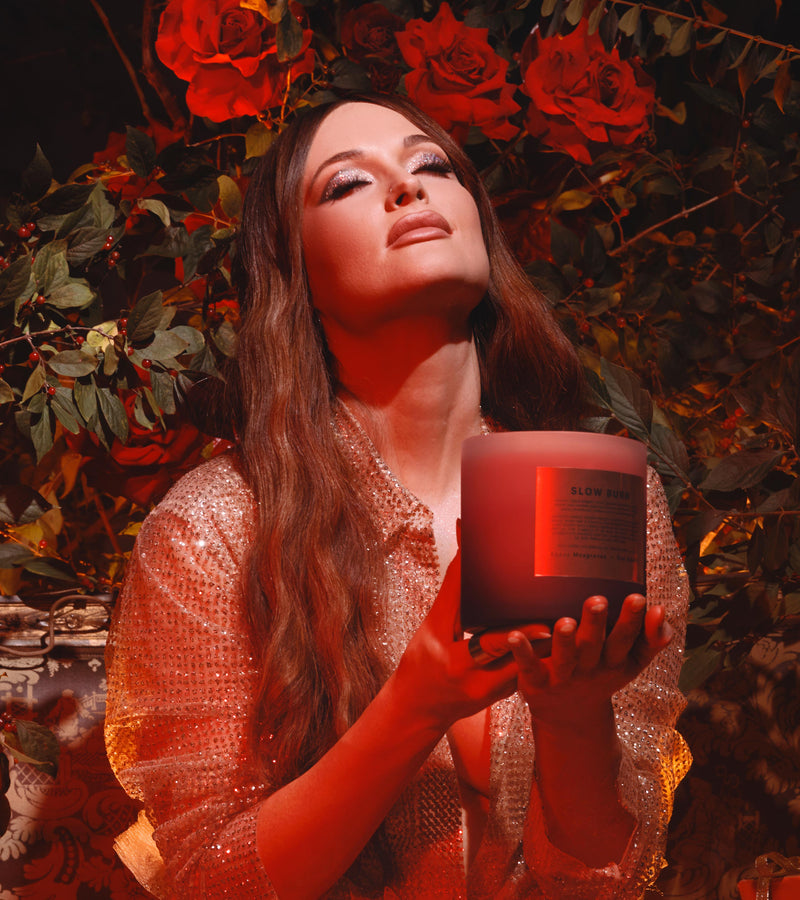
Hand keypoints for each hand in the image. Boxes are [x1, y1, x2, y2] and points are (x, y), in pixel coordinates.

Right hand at [393, 551, 549, 731]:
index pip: (492, 644)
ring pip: (528, 665)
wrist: (419, 707)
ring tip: (567, 623)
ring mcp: (496, 693)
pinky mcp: (506, 694)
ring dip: (545, 645)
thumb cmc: (421, 662)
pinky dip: (537, 652)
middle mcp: (479, 683)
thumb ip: (453, 591)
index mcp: (456, 664)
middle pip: (520, 657)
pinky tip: (554, 634)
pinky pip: (525, 669)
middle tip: (565, 615)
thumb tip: (466, 550)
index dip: (520, 634)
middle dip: (542, 636)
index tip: (544, 623)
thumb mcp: (433, 625)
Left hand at [506, 594, 672, 728]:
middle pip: (594, 647)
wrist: (570, 717)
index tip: (638, 597)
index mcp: (614, 662)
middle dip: (596, 625)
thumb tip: (662, 611)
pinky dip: (523, 652)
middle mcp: (590, 669)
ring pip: (565, 659)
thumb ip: (650, 639)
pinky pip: (529, 667)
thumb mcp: (630, 662)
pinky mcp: (537, 683)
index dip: (634, 622)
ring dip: (564, 641)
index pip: (627, 640)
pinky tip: (515, 635)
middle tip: (598, 600)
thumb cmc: (602, 674)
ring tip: (564, 621)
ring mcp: (563, 677)